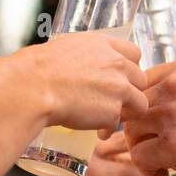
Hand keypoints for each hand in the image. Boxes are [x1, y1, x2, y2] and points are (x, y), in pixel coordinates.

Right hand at [14, 33, 147, 133]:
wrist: (34, 88)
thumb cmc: (40, 68)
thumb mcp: (67, 48)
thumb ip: (87, 56)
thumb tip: (86, 66)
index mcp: (105, 45)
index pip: (134, 53)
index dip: (129, 68)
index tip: (122, 77)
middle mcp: (118, 64)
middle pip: (141, 79)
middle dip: (130, 91)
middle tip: (115, 101)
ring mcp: (119, 88)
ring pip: (139, 103)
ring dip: (127, 112)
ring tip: (109, 119)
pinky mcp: (113, 112)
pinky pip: (117, 123)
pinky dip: (107, 128)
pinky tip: (96, 130)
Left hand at [125, 54, 175, 175]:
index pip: (145, 80)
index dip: (143, 102)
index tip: (147, 118)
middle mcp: (174, 85)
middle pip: (134, 104)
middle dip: (139, 126)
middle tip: (149, 141)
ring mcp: (171, 114)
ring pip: (132, 130)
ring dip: (141, 146)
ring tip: (157, 158)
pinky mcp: (172, 145)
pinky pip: (140, 156)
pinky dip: (147, 167)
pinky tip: (162, 172)